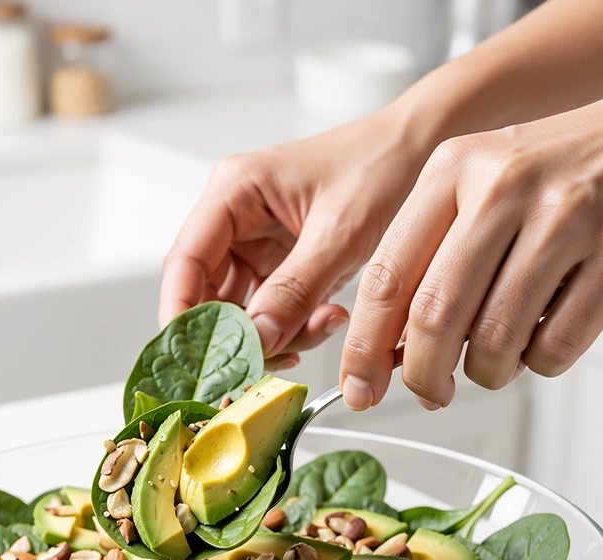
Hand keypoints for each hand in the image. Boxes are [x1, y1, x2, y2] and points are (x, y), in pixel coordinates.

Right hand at [160, 110, 429, 371]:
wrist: (420, 156)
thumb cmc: (382, 166)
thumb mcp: (339, 233)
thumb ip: (294, 290)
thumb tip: (256, 339)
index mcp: (235, 191)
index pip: (185, 263)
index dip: (181, 315)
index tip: (196, 359)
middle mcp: (235, 218)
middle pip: (206, 295)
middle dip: (235, 334)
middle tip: (268, 360)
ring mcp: (255, 245)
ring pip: (239, 312)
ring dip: (271, 335)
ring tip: (322, 326)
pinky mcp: (278, 267)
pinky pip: (269, 313)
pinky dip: (291, 328)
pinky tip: (324, 321)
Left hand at [340, 92, 602, 409]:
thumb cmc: (549, 175)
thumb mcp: (473, 188)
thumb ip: (426, 258)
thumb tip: (386, 352)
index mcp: (453, 169)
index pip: (387, 277)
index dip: (365, 347)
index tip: (360, 387)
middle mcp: (504, 186)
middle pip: (435, 315)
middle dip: (424, 374)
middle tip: (430, 392)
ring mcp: (565, 218)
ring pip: (496, 341)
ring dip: (488, 373)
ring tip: (496, 359)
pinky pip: (556, 346)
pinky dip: (540, 363)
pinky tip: (542, 338)